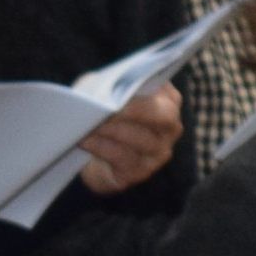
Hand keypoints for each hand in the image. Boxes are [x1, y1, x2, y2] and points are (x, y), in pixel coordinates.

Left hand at [73, 83, 182, 197]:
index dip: (150, 89)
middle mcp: (170, 128)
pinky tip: (85, 140)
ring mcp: (158, 153)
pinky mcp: (139, 172)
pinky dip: (102, 147)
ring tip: (90, 123)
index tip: (127, 84)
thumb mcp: (103, 90)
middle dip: (136, 110)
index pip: (169, 94)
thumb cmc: (99, 113)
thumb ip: (109, 84)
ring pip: (142, 140)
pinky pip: (123, 158)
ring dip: (113, 130)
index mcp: (168, 102)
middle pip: (164, 118)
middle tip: (111, 107)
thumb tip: (107, 90)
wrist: (87, 150)